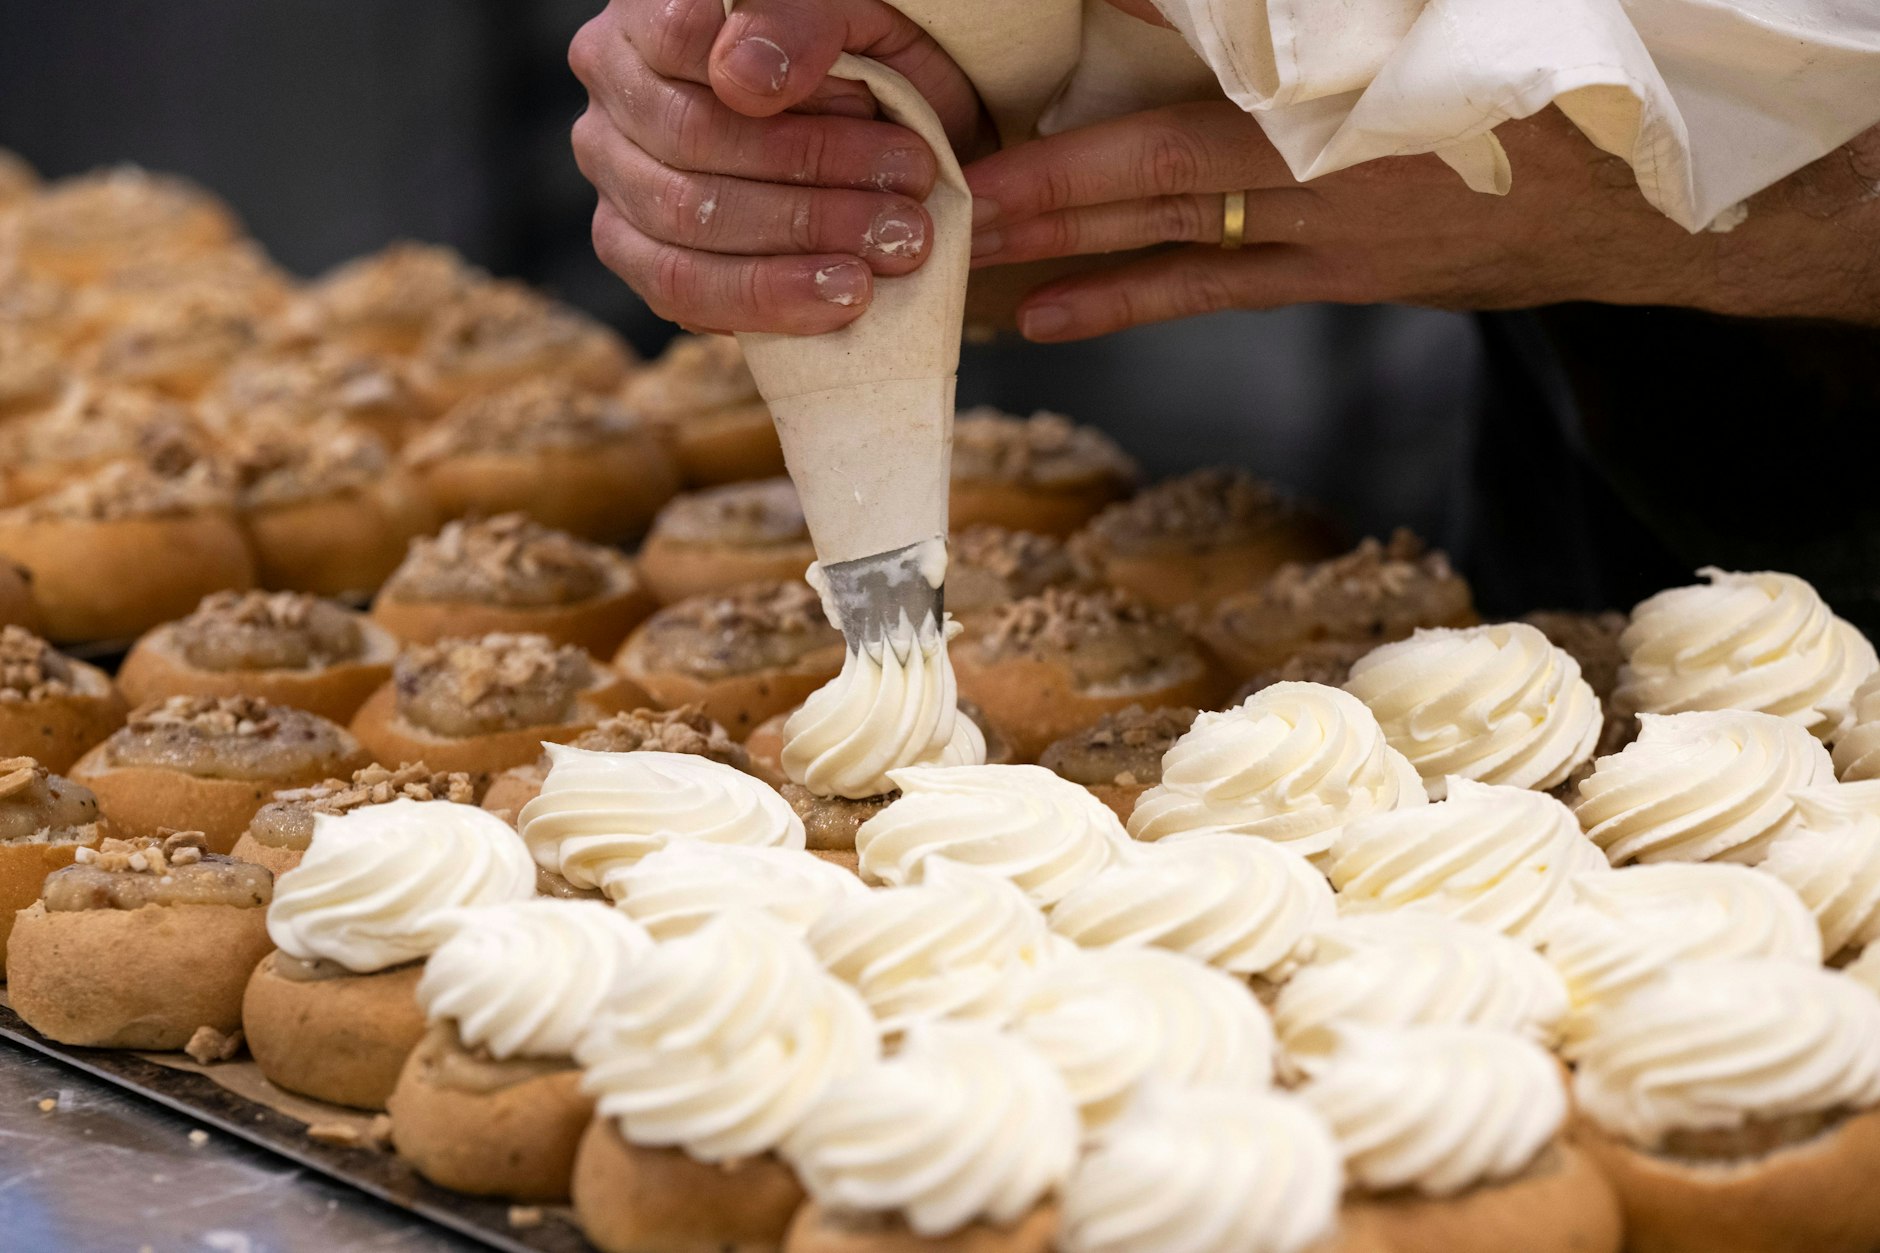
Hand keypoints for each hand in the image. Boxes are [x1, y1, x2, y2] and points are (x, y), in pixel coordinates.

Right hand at [569, 0, 985, 334]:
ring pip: (684, 221)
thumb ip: (798, 22)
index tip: (869, 105)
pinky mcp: (632, 250)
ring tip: (892, 253)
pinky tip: (838, 301)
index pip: (680, 35)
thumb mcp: (851, 15)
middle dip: (812, 175)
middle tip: (910, 201)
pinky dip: (766, 301)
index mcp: (656, 9)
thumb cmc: (857, 56)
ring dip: (801, 244)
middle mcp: (616, 84)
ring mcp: (616, 171)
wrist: (874, 130)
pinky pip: (678, 290)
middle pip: (692, 138)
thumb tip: (748, 81)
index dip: (765, 74)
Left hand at [964, 103, 1879, 338]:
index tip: (1030, 40)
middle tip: (933, 178)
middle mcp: (1322, 152)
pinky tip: (1048, 315)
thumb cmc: (1547, 84)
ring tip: (961, 241)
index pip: (1202, 47)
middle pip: (1146, 157)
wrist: (1650, 199)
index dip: (1109, 49)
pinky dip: (1127, 297)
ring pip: (1163, 227)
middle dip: (1036, 171)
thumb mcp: (1439, 19)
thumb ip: (1299, 21)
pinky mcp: (1337, 273)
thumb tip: (1213, 18)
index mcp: (1340, 79)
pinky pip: (1210, 287)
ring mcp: (1326, 224)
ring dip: (1058, 235)